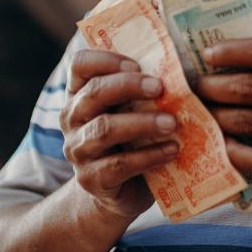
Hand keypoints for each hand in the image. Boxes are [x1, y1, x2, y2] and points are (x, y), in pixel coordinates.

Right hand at [61, 50, 178, 217]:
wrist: (122, 192)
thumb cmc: (133, 142)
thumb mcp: (132, 112)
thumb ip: (142, 92)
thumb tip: (179, 67)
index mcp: (79, 94)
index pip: (80, 65)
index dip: (106, 59)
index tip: (137, 64)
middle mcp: (72, 119)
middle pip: (94, 93)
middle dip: (129, 86)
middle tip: (161, 87)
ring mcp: (78, 150)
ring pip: (105, 129)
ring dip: (142, 123)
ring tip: (172, 122)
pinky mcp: (92, 179)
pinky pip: (120, 164)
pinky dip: (149, 156)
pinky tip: (172, 150)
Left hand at [196, 36, 251, 179]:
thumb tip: (212, 53)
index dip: (228, 51)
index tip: (206, 55)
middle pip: (244, 88)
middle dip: (211, 87)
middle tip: (196, 88)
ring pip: (241, 121)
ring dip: (214, 115)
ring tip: (202, 110)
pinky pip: (249, 156)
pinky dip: (227, 148)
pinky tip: (218, 140)